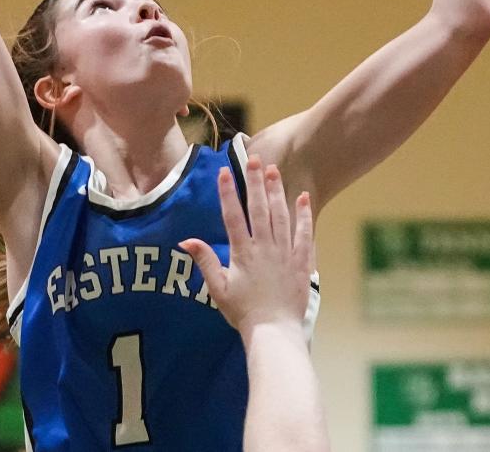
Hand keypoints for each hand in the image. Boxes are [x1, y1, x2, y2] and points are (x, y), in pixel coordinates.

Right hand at [181, 158, 313, 341]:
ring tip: (274, 170)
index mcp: (242, 253)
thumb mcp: (218, 289)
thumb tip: (185, 241)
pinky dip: (304, 215)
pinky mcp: (301, 260)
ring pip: (280, 215)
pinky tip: (303, 197)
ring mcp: (284, 252)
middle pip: (259, 208)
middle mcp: (264, 247)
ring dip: (277, 191)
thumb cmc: (243, 312)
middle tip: (255, 159)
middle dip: (255, 182)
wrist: (273, 330)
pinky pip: (304, 233)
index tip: (225, 172)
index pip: (233, 216)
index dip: (228, 193)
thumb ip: (204, 262)